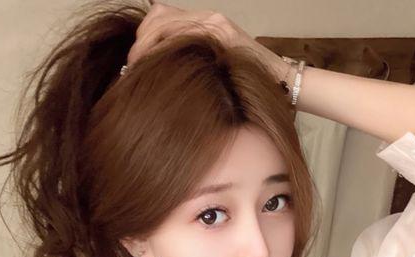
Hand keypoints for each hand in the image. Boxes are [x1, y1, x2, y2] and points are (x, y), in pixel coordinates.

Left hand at [127, 1, 286, 80]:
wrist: (282, 82)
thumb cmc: (248, 82)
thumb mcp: (217, 66)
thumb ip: (195, 61)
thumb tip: (163, 72)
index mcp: (206, 24)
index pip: (162, 17)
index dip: (143, 36)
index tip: (134, 61)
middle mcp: (208, 18)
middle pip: (158, 16)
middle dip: (140, 40)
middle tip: (131, 66)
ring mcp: (215, 25)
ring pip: (165, 23)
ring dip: (147, 45)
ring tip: (139, 68)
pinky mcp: (221, 35)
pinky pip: (182, 37)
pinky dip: (164, 50)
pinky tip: (157, 68)